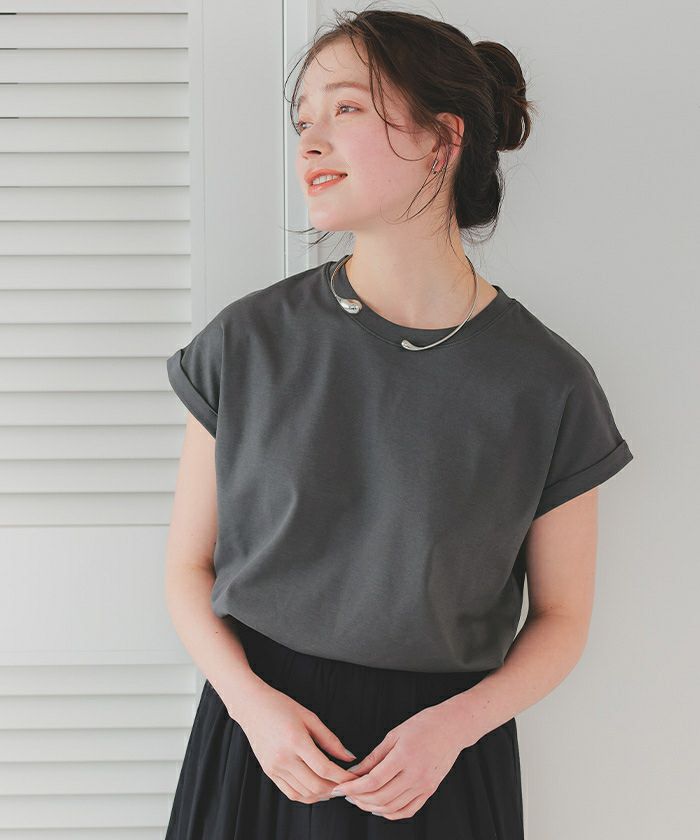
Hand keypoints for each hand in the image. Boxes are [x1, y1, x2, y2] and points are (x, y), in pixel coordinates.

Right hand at [232, 683, 361, 803]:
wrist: (252, 707)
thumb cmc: (281, 707)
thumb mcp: (309, 717)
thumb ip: (330, 739)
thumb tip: (349, 757)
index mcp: (296, 741)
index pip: (324, 768)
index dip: (343, 777)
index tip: (355, 777)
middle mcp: (284, 758)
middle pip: (316, 785)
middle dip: (336, 788)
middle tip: (348, 784)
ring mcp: (275, 768)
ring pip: (305, 793)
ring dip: (323, 795)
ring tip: (335, 787)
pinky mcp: (270, 773)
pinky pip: (291, 793)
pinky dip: (307, 796)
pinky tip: (318, 789)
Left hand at [328, 702, 473, 819]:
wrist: (452, 727)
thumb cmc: (423, 725)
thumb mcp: (394, 735)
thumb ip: (374, 757)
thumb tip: (354, 773)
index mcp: (404, 757)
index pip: (373, 781)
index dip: (353, 787)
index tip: (339, 788)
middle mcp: (415, 775)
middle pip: (380, 797)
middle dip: (359, 799)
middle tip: (346, 793)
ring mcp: (424, 786)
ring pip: (392, 808)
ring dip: (371, 808)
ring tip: (359, 799)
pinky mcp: (430, 791)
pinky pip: (407, 811)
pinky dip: (390, 814)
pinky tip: (379, 808)